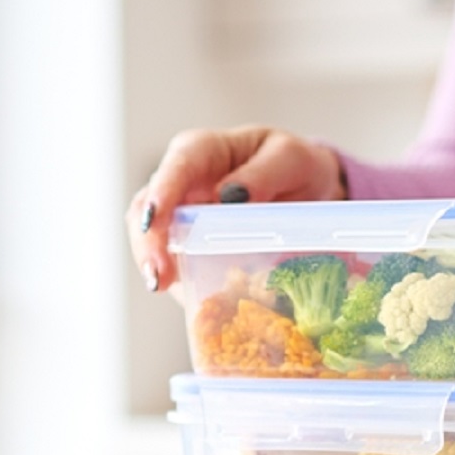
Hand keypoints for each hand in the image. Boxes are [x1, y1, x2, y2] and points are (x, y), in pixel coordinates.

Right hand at [127, 125, 345, 291]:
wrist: (306, 190)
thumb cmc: (292, 166)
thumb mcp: (290, 159)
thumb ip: (264, 173)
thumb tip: (230, 196)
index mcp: (203, 152)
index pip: (176, 167)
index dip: (161, 194)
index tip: (152, 220)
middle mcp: (183, 184)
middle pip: (148, 209)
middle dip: (148, 243)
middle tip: (158, 276)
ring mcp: (181, 218)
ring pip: (152, 241)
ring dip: (156, 267)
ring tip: (163, 288)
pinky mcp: (190, 249)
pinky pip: (179, 268)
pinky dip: (184, 285)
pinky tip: (196, 302)